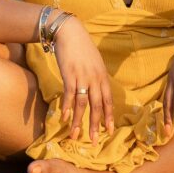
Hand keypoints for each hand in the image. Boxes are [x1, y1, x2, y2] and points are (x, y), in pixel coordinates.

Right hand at [51, 15, 114, 143]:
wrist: (70, 31)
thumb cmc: (82, 47)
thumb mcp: (95, 61)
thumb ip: (97, 76)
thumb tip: (98, 91)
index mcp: (102, 75)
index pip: (108, 100)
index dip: (108, 116)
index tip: (109, 130)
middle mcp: (95, 78)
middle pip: (97, 106)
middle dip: (96, 125)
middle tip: (94, 140)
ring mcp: (82, 77)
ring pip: (83, 104)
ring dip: (79, 121)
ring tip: (75, 135)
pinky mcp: (69, 74)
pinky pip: (69, 95)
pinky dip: (67, 107)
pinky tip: (64, 118)